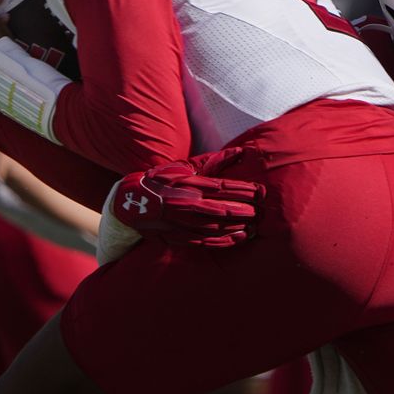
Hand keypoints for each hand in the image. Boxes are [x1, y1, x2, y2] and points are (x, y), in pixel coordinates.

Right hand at [110, 148, 263, 248]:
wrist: (130, 203)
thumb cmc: (162, 181)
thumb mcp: (185, 167)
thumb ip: (214, 161)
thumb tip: (239, 152)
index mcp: (191, 185)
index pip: (225, 187)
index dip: (246, 190)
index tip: (262, 191)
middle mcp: (189, 204)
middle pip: (224, 208)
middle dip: (247, 210)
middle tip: (263, 211)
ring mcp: (184, 223)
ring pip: (218, 227)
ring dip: (239, 226)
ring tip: (255, 225)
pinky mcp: (180, 237)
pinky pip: (206, 241)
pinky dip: (225, 241)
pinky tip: (239, 238)